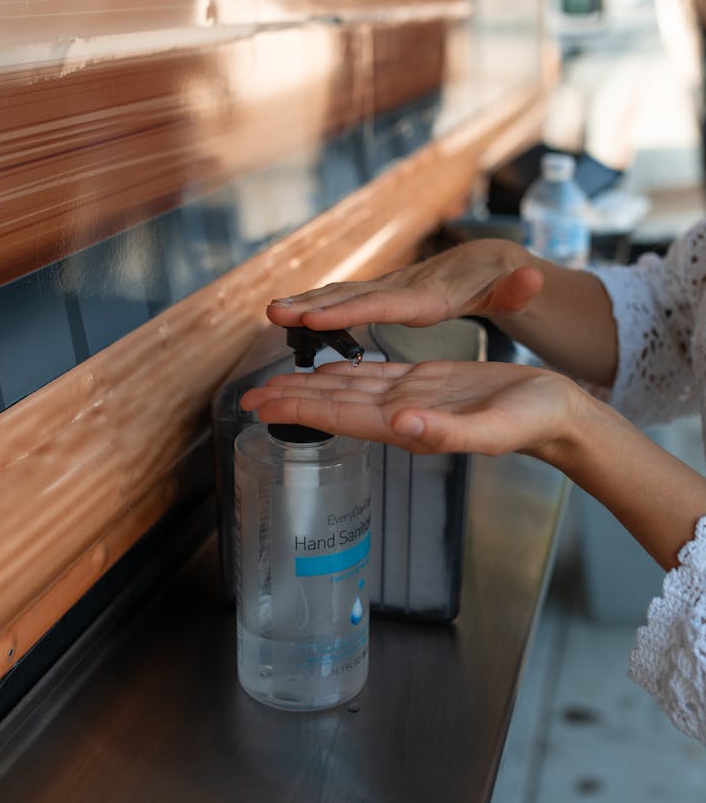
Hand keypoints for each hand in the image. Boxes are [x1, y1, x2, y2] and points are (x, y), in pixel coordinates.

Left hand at [241, 359, 581, 459]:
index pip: (341, 417)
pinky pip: (374, 376)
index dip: (299, 411)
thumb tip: (402, 424)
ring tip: (274, 385)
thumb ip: (447, 432)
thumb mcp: (494, 427)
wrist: (556, 415)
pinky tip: (327, 371)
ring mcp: (410, 398)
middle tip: (247, 398)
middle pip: (334, 406)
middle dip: (291, 401)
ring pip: (349, 390)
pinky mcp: (424, 382)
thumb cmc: (532, 422)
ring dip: (311, 387)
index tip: (261, 408)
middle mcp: (401, 414)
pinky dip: (344, 373)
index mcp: (410, 425)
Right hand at [266, 239, 543, 331]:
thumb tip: (532, 279)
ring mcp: (389, 287)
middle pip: (352, 296)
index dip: (352, 312)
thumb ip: (520, 289)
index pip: (387, 305)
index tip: (317, 318)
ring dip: (306, 304)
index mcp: (430, 295)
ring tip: (271, 314)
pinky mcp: (383, 293)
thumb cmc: (501, 281)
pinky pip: (344, 300)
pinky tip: (291, 317)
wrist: (489, 258)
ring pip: (342, 294)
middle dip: (312, 305)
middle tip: (274, 314)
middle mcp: (402, 287)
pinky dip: (315, 306)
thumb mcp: (516, 289)